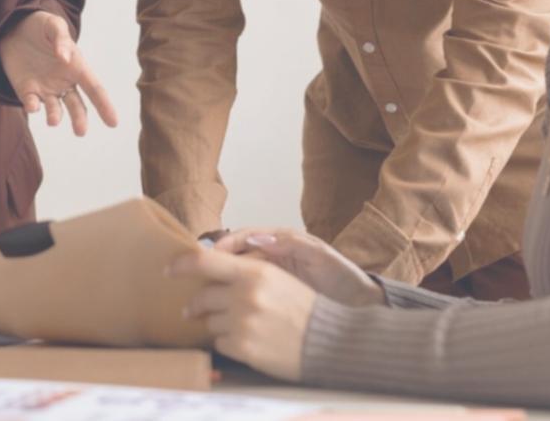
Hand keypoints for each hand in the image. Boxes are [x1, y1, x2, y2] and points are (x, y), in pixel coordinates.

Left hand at [0, 11, 117, 134]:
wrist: (14, 29)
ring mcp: (46, 89)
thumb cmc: (41, 26)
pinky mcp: (27, 91)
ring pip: (55, 109)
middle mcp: (65, 82)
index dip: (105, 105)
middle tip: (80, 132)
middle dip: (79, 119)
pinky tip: (32, 106)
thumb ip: (60, 39)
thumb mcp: (53, 25)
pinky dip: (32, 106)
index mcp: (77, 67)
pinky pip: (32, 103)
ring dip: (55, 116)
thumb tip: (65, 57)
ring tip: (53, 121)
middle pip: (76, 105)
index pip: (95, 88)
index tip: (114, 123)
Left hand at [169, 247, 316, 381]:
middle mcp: (245, 295)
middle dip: (195, 304)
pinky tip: (248, 341)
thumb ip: (244, 272)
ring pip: (210, 321)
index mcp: (255, 272)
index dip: (181, 264)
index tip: (168, 269)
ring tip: (239, 326)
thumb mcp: (277, 278)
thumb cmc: (303, 308)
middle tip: (192, 309)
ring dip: (217, 323)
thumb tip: (211, 270)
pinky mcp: (243, 347)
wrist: (327, 341)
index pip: (204, 261)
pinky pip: (220, 343)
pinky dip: (229, 343)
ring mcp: (242, 322)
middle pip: (202, 296)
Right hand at [214, 227, 384, 306]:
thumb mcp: (320, 256)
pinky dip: (230, 303)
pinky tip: (219, 312)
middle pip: (232, 257)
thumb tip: (260, 237)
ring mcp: (269, 280)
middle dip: (210, 263)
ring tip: (198, 294)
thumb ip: (293, 244)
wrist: (360, 305)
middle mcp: (270, 258)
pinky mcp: (270, 299)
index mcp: (279, 243)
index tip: (206, 253)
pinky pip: (244, 297)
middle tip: (189, 272)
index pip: (243, 238)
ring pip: (234, 278)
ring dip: (215, 284)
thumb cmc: (342, 277)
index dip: (223, 244)